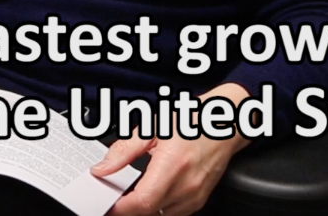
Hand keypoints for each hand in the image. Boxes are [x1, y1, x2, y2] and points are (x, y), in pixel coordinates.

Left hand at [92, 83, 250, 215]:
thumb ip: (123, 151)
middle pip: (148, 212)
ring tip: (129, 196)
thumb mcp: (151, 127)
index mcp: (172, 165)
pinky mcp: (199, 200)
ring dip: (142, 209)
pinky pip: (172, 213)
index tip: (105, 203)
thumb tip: (102, 168)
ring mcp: (194, 196)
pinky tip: (149, 195)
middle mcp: (186, 185)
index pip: (142, 201)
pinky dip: (157, 208)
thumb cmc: (192, 120)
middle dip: (126, 209)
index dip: (120, 208)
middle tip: (112, 198)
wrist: (225, 124)